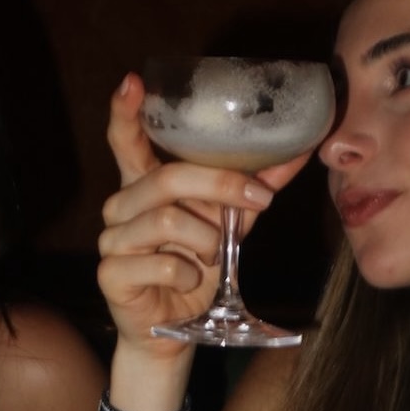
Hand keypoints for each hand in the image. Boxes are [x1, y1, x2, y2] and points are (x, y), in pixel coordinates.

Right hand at [97, 74, 310, 352]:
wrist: (174, 329)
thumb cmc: (196, 266)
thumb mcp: (229, 223)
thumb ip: (251, 186)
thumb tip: (298, 150)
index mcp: (143, 185)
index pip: (126, 140)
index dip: (125, 111)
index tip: (133, 81)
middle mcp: (120, 206)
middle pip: (167, 179)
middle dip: (221, 186)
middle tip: (258, 199)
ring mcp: (111, 241)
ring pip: (168, 221)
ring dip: (208, 241)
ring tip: (214, 256)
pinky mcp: (111, 275)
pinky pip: (163, 264)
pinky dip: (191, 273)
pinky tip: (191, 282)